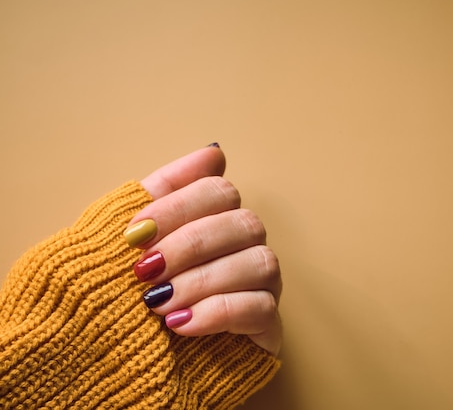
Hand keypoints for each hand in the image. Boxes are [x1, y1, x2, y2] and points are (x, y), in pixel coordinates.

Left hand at [124, 145, 281, 354]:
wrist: (134, 353)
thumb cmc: (136, 288)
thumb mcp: (138, 237)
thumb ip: (167, 190)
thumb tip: (214, 151)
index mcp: (217, 219)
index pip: (218, 190)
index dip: (177, 207)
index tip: (134, 235)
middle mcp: (247, 246)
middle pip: (244, 222)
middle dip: (189, 245)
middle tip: (145, 271)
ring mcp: (262, 283)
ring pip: (259, 262)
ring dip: (202, 281)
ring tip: (158, 303)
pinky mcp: (266, 323)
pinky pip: (261, 308)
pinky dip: (218, 313)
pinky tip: (180, 324)